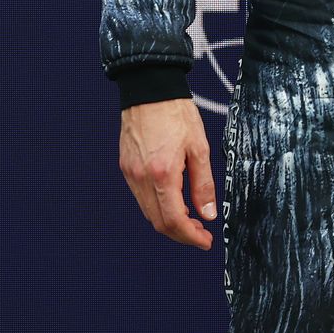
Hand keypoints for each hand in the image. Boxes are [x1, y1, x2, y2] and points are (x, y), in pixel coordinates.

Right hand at [119, 98, 217, 249]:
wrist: (150, 91)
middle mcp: (141, 179)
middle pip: (158, 222)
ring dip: (169, 223)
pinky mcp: (125, 168)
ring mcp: (130, 175)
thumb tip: (208, 214)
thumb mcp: (200, 148)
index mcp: (163, 174)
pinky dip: (158, 208)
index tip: (206, 241)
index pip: (174, 220)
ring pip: (148, 212)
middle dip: (181, 234)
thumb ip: (203, 184)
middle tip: (201, 234)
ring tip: (192, 221)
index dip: (190, 237)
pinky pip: (141, 198)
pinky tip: (174, 203)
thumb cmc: (178, 115)